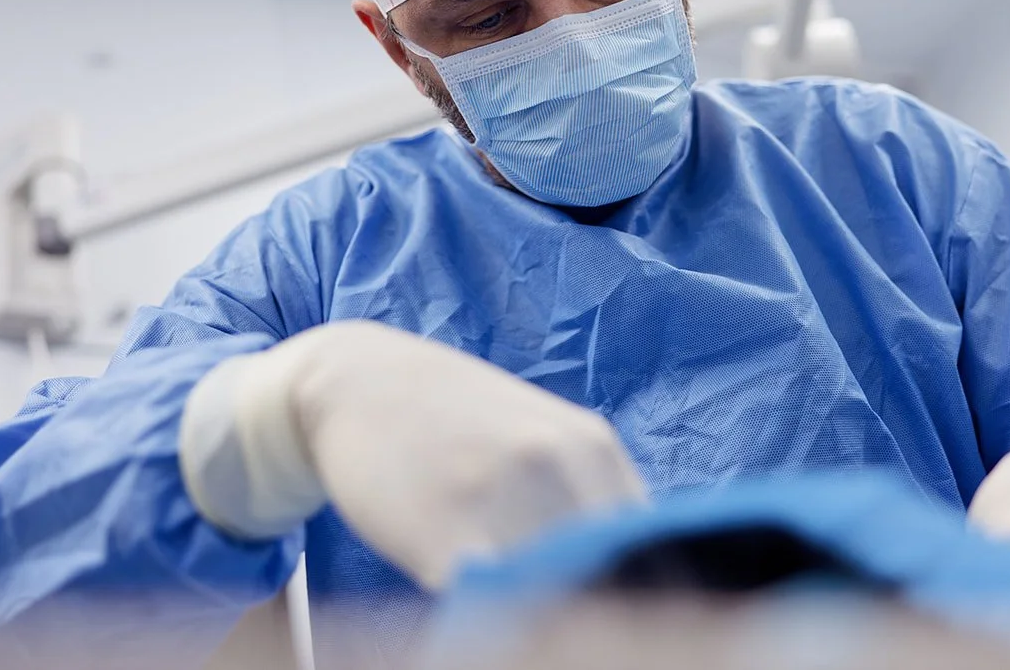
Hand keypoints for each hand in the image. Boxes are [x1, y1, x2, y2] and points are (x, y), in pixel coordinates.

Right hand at [181, 321, 645, 588]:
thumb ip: (593, 499)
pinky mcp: (442, 537)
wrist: (353, 378)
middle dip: (603, 608)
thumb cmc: (455, 424)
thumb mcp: (542, 441)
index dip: (648, 593)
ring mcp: (500, 498)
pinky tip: (481, 622)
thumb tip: (650, 572)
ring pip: (558, 596)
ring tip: (532, 626)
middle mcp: (557, 466)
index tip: (633, 618)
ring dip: (551, 619)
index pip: (657, 545)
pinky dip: (495, 624)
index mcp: (594, 448)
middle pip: (612, 573)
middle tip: (586, 630)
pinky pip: (490, 606)